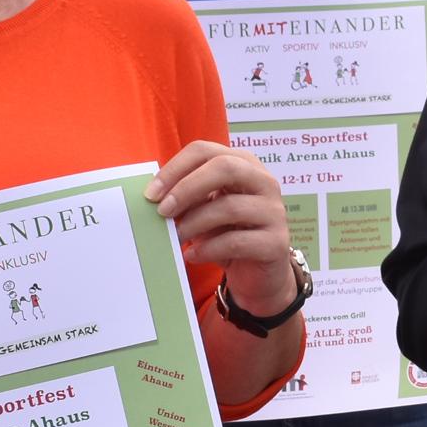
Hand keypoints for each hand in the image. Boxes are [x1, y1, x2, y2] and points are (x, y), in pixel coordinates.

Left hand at [148, 141, 297, 315]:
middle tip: (162, 211)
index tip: (151, 193)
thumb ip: (187, 196)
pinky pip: (236, 242)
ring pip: (229, 207)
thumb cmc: (226, 234)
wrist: (257, 275)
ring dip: (194, 223)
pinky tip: (192, 256)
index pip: (206, 151)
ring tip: (175, 238)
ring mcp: (274, 212)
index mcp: (244, 164)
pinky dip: (208, 249)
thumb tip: (153, 195)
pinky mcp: (276, 243)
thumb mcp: (205, 209)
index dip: (175, 168)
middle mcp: (264, 181)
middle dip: (186, 188)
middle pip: (225, 168)